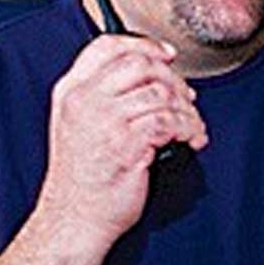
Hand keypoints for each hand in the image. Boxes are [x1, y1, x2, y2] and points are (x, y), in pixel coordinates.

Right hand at [36, 35, 208, 245]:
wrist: (74, 220)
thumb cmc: (86, 178)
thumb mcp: (84, 126)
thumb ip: (108, 97)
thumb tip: (158, 75)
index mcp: (71, 92)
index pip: (107, 46)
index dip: (144, 44)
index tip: (168, 55)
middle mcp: (84, 101)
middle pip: (142, 64)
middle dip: (175, 80)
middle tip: (187, 100)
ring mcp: (103, 121)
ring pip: (162, 93)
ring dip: (187, 110)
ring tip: (190, 127)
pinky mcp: (125, 143)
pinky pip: (170, 121)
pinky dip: (190, 129)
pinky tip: (192, 140)